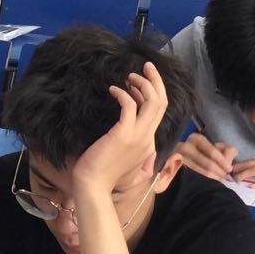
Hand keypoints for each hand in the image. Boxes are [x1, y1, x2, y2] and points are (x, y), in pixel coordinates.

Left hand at [73, 61, 167, 195]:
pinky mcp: (123, 134)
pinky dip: (123, 94)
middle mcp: (147, 138)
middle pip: (161, 103)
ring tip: (130, 76)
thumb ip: (141, 158)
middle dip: (155, 81)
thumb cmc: (105, 176)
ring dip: (143, 84)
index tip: (137, 85)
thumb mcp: (129, 167)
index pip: (159, 113)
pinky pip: (130, 106)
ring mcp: (138, 136)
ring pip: (152, 102)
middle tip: (146, 66)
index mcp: (149, 144)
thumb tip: (148, 156)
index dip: (151, 94)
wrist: (94, 187)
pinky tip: (113, 90)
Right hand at [176, 133, 236, 180]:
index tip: (229, 169)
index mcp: (197, 139)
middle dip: (219, 171)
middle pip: (207, 163)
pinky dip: (203, 180)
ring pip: (200, 171)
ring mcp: (178, 157)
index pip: (212, 151)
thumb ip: (226, 151)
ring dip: (212, 177)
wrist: (182, 161)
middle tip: (224, 177)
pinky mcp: (174, 168)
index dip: (223, 161)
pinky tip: (209, 182)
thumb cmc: (202, 154)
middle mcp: (186, 146)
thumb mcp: (215, 149)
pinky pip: (192, 176)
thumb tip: (233, 153)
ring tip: (218, 180)